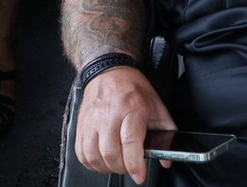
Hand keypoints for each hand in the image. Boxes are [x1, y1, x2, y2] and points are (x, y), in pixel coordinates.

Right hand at [75, 66, 175, 184]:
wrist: (109, 71)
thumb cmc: (133, 89)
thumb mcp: (157, 108)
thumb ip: (166, 135)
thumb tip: (166, 160)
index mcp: (131, 108)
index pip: (130, 142)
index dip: (135, 164)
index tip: (139, 175)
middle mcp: (109, 114)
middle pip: (111, 154)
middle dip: (122, 168)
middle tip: (129, 166)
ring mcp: (92, 120)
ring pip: (93, 156)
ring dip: (106, 167)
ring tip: (116, 163)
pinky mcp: (80, 125)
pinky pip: (81, 153)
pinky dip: (91, 163)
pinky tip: (101, 159)